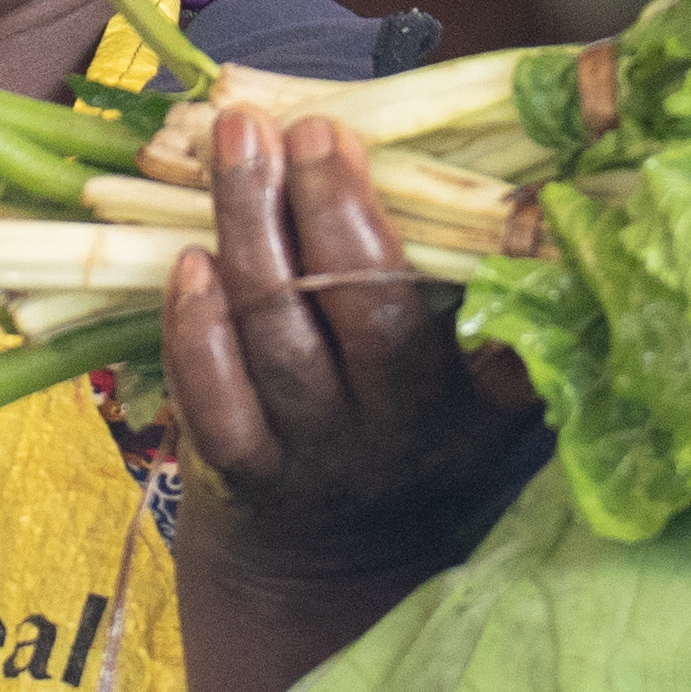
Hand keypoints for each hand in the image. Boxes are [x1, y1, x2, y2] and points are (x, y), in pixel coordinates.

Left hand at [161, 112, 535, 691]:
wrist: (329, 562)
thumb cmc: (397, 424)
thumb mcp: (462, 381)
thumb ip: (462, 291)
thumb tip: (444, 155)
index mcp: (477, 400)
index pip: (502, 335)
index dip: (485, 264)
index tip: (465, 184)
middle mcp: (404, 429)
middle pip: (371, 314)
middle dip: (338, 211)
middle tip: (313, 129)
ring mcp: (320, 453)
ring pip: (282, 339)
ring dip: (255, 232)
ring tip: (240, 144)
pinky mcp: (245, 474)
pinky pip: (215, 399)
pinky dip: (195, 327)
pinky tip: (188, 260)